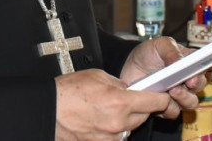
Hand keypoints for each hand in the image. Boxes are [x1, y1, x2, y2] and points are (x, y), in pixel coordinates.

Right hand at [55, 68, 170, 140]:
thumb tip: (130, 90)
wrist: (48, 110)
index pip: (155, 102)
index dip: (161, 97)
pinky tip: (100, 120)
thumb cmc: (69, 92)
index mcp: (121, 102)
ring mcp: (111, 138)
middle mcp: (119, 123)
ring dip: (126, 119)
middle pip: (144, 116)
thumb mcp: (98, 76)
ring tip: (107, 109)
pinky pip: (117, 137)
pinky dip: (113, 129)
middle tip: (126, 99)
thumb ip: (119, 84)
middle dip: (139, 107)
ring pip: (130, 127)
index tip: (163, 95)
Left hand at [120, 37, 206, 118]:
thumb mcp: (158, 45)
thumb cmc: (146, 55)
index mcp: (189, 62)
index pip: (206, 63)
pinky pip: (174, 111)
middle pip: (201, 84)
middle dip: (197, 82)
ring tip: (173, 90)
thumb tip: (180, 61)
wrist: (128, 71)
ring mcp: (179, 94)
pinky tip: (161, 99)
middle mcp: (187, 79)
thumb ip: (171, 50)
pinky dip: (169, 106)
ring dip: (184, 97)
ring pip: (191, 102)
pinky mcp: (167, 107)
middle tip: (189, 80)